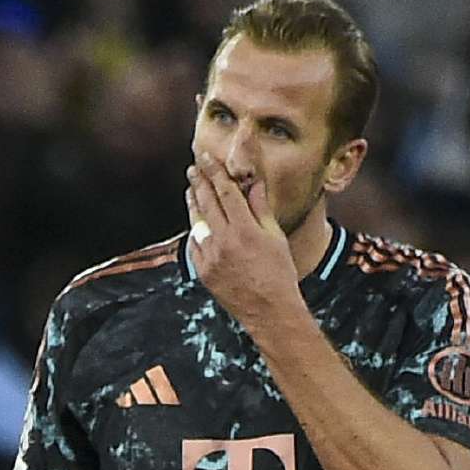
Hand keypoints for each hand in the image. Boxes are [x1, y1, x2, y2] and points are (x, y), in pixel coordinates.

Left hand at [185, 153, 301, 329]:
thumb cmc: (279, 273)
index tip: (207, 159)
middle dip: (199, 182)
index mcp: (244, 230)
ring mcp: (210, 257)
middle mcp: (224, 241)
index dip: (215, 173)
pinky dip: (196, 229)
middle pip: (207, 203)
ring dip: (193, 202)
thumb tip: (253, 183)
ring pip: (197, 222)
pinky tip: (196, 221)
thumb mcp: (275, 238)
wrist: (269, 311)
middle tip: (194, 167)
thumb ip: (261, 209)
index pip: (225, 192)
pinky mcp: (203, 271)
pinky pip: (195, 244)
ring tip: (191, 188)